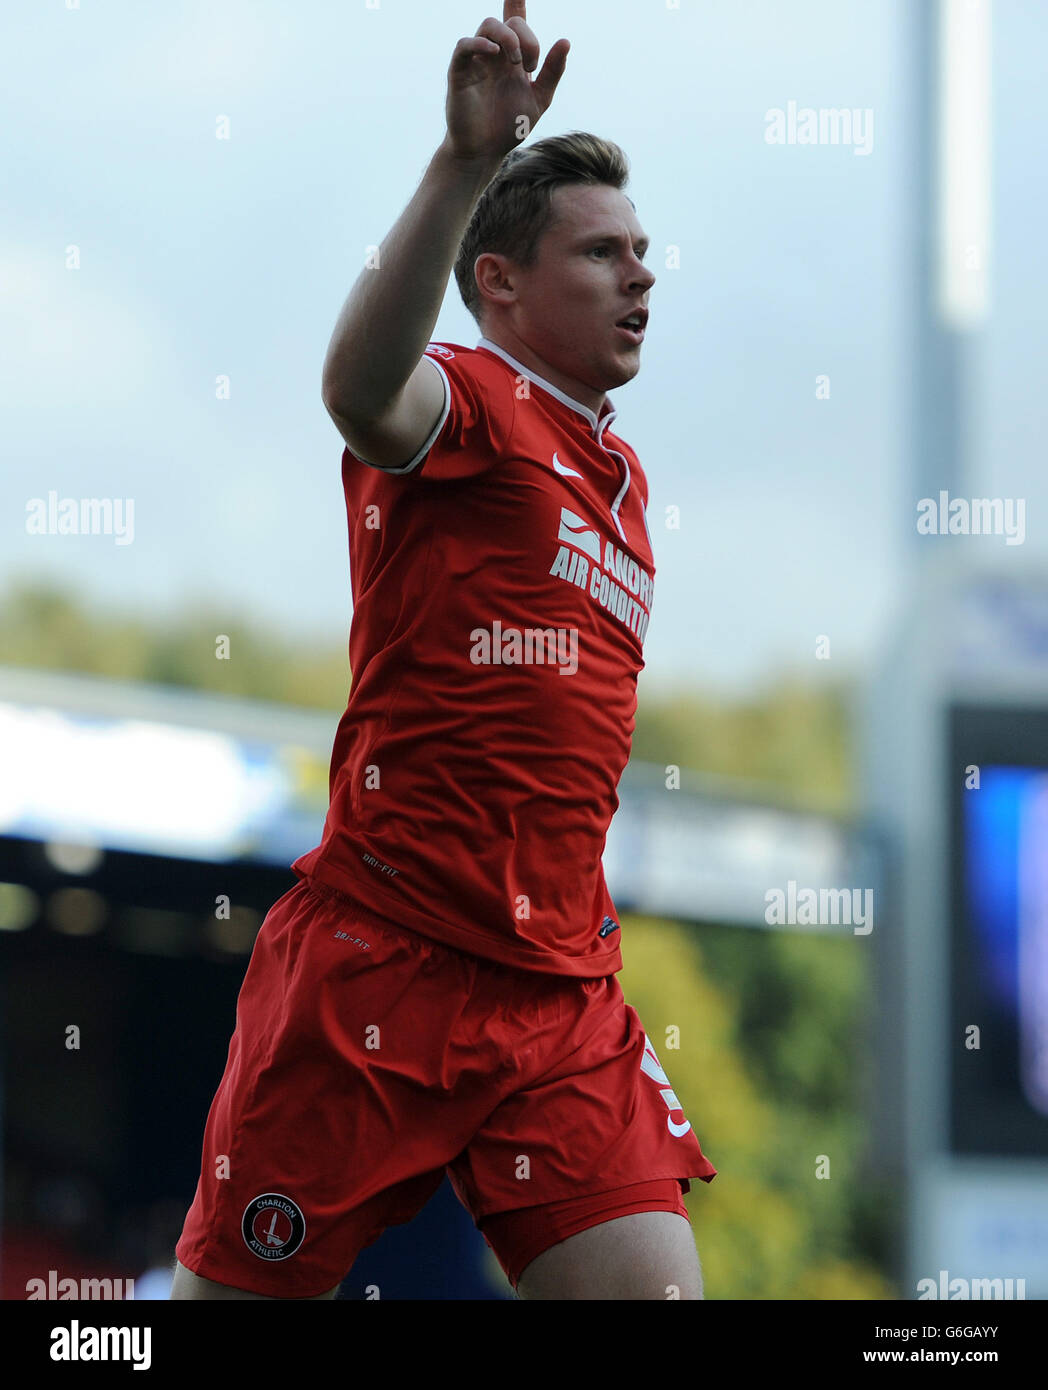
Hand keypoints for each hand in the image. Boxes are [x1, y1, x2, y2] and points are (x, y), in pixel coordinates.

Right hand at [443, 2, 569, 165]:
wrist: (485, 151)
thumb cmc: (509, 127)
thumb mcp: (540, 99)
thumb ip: (552, 72)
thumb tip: (565, 41)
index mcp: (513, 58)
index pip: (516, 22)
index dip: (517, 2)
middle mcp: (495, 55)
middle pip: (509, 22)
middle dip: (527, 37)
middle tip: (530, 66)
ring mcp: (477, 62)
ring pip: (488, 26)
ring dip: (508, 37)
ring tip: (518, 63)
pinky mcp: (460, 72)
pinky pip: (465, 46)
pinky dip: (480, 44)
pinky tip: (494, 53)